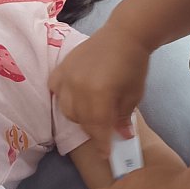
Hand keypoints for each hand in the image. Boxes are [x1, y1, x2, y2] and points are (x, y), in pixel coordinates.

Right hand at [49, 19, 151, 158]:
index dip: (101, 143)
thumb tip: (121, 136)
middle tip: (103, 130)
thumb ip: (123, 116)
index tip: (105, 154)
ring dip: (78, 116)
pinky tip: (74, 97)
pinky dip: (62, 97)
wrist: (124, 34)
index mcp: (100, 92)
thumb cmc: (133, 64)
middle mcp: (78, 86)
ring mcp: (67, 76)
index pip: (97, 126)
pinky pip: (55, 90)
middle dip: (92, 129)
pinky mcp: (61, 67)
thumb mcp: (134, 94)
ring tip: (91, 112)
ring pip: (65, 108)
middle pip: (80, 120)